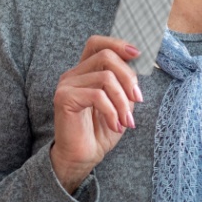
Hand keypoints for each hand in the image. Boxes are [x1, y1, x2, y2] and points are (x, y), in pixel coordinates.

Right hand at [51, 36, 143, 192]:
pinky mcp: (64, 98)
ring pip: (105, 77)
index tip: (137, 55)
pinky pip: (97, 95)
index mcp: (85, 72)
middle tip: (137, 100)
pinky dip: (112, 112)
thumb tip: (137, 66)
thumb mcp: (120, 104)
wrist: (82, 158)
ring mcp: (67, 85)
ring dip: (122, 101)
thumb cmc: (100, 132)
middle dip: (128, 78)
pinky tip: (115, 125)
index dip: (117, 43)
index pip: (97, 43)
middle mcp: (73, 74)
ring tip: (127, 121)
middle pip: (106, 56)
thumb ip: (124, 84)